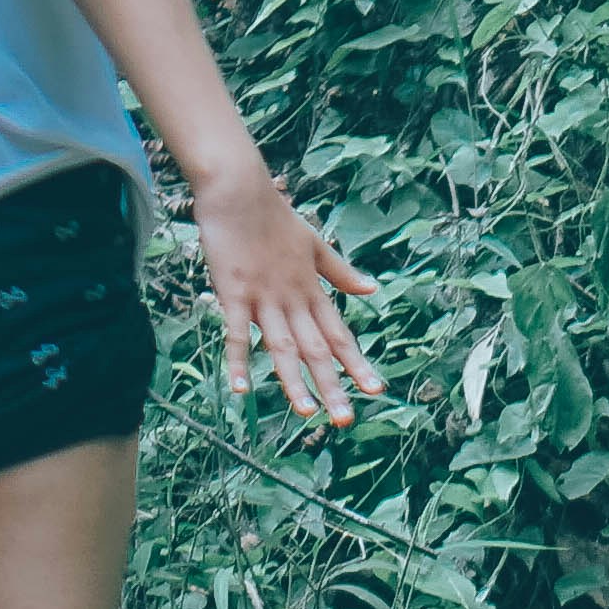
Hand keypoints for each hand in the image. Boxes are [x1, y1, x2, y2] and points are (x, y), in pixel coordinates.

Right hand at [187, 158, 376, 425]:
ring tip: (308, 412)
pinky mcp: (233, 292)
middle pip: (316, 349)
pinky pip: (235, 332)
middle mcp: (293, 299)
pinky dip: (238, 360)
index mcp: (312, 290)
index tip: (375, 389)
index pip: (339, 334)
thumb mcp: (315, 242)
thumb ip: (341, 271)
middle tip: (345, 419)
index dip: (356, 363)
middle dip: (332, 385)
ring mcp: (263, 297)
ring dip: (295, 381)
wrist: (240, 189)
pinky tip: (241, 390)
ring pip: (283, 347)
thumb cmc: (274, 215)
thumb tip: (371, 290)